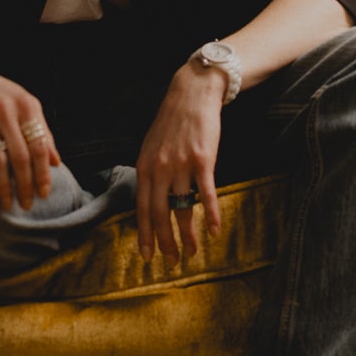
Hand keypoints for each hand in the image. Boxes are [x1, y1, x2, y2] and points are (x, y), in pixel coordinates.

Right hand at [0, 66, 59, 211]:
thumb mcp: (24, 105)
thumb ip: (41, 131)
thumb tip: (56, 162)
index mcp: (26, 105)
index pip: (39, 146)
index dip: (43, 173)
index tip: (43, 194)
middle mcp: (5, 109)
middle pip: (20, 156)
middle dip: (25, 185)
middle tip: (25, 205)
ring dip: (2, 186)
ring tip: (6, 204)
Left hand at [134, 64, 225, 264]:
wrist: (193, 92)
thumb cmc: (173, 120)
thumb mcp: (152, 145)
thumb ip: (151, 172)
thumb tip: (150, 200)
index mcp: (145, 166)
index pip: (141, 208)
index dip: (144, 235)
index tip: (147, 256)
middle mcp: (160, 168)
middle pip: (160, 214)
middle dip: (165, 243)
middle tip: (171, 262)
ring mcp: (181, 165)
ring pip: (183, 209)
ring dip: (188, 235)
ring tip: (192, 253)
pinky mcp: (203, 160)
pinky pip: (207, 194)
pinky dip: (211, 215)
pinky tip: (214, 231)